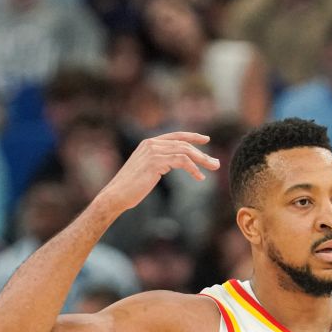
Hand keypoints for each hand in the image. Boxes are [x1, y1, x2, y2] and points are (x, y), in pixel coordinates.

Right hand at [96, 132, 219, 214]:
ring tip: (213, 168)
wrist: (116, 195)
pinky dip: (193, 168)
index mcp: (148, 143)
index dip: (192, 137)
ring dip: (202, 160)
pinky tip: (199, 177)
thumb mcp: (146, 171)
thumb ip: (159, 163)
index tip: (206, 140)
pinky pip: (181, 161)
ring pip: (184, 151)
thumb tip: (170, 164)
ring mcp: (153, 151)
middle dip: (202, 153)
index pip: (175, 136)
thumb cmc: (131, 187)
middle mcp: (151, 144)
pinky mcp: (155, 162)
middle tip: (216, 163)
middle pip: (183, 144)